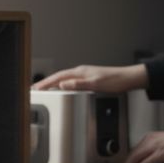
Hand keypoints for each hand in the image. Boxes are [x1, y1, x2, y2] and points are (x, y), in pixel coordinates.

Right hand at [33, 64, 147, 92]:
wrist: (128, 79)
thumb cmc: (115, 81)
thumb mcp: (95, 84)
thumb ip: (78, 84)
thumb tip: (62, 85)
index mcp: (80, 72)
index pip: (58, 77)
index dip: (45, 83)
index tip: (35, 88)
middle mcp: (80, 72)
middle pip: (58, 77)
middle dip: (46, 82)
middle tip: (35, 88)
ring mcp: (84, 75)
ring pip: (64, 79)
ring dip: (53, 84)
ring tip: (44, 89)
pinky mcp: (89, 79)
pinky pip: (70, 82)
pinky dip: (62, 85)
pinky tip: (63, 89)